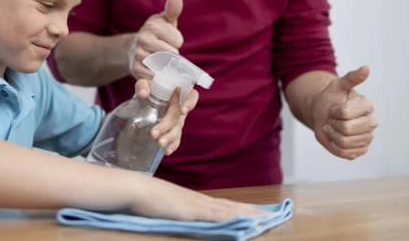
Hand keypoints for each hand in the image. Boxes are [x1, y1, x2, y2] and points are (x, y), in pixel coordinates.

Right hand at [127, 0, 183, 79]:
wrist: (132, 49)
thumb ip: (172, 10)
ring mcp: (138, 55)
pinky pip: (155, 76)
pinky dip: (158, 76)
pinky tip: (156, 70)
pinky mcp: (135, 70)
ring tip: (161, 60)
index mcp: (152, 26)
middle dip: (173, 55)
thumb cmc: (155, 34)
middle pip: (172, 54)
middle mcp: (142, 39)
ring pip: (164, 66)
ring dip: (167, 66)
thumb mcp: (164, 21)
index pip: (178, 40)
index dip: (176, 42)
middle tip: (166, 52)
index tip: (169, 40)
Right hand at [132, 176, 264, 220]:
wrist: (136, 188)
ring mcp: (195, 205)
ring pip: (227, 210)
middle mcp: (200, 201)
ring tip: (265, 219)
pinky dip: (228, 217)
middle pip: (231, 207)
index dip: (241, 210)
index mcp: (195, 201)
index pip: (224, 206)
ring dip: (247, 215)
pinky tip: (239, 220)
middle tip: (272, 216)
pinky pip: (213, 215)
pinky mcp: (189, 210)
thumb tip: (186, 216)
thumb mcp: (167, 206)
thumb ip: (179, 212)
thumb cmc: (147, 198)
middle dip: (252, 212)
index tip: (257, 213)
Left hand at [134, 80, 198, 154]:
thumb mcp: (144, 81)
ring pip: (178, 129)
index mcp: (179, 92)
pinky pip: (176, 137)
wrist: (147, 92)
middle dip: (168, 127)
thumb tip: (143, 94)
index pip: (192, 96)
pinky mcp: (172, 127)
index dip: (190, 103)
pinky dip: (173, 144)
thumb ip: (143, 85)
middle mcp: (181, 105)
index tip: (182, 111)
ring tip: (160, 145)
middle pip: (179, 117)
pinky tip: (167, 151)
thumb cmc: (149, 85)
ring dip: (170, 137)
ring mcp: (177, 118)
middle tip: (154, 134)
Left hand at [312, 66, 377, 159]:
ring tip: (334, 127)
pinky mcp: (361, 150)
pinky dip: (335, 146)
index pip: (345, 114)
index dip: (334, 111)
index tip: (334, 107)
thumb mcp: (338, 85)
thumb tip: (366, 68)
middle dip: (333, 123)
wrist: (322, 113)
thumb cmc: (331, 98)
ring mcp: (367, 138)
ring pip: (345, 143)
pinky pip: (345, 154)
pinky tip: (335, 137)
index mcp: (368, 106)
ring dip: (333, 135)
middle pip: (346, 130)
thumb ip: (352, 78)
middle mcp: (372, 123)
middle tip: (333, 118)